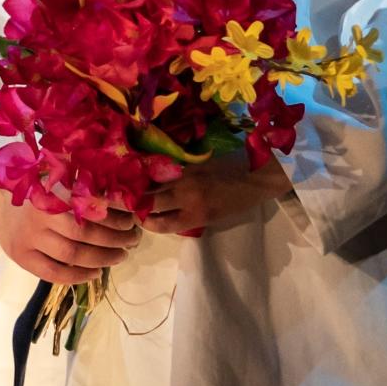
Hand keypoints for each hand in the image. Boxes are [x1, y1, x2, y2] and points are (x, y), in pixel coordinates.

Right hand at [0, 173, 141, 285]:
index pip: (90, 204)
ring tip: (122, 255)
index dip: (115, 212)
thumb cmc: (36, 188)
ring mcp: (28, 238)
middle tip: (134, 237)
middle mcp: (39, 214)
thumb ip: (81, 182)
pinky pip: (53, 273)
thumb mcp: (55, 176)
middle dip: (115, 237)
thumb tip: (122, 190)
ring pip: (72, 254)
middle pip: (85, 232)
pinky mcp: (21, 257)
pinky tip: (96, 273)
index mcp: (50, 189)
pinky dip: (78, 276)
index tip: (134, 214)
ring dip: (102, 257)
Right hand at [138, 150, 293, 235]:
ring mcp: (187, 176)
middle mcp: (187, 196)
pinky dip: (157, 174)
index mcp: (195, 215)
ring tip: (136, 189)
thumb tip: (165, 215)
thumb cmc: (236, 203)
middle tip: (132, 203)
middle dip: (140, 204)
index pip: (160, 223)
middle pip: (152, 201)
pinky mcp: (189, 162)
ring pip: (156, 183)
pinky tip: (151, 175)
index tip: (142, 220)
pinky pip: (167, 170)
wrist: (254, 176)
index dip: (147, 223)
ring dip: (144, 187)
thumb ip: (188, 218)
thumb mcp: (213, 219)